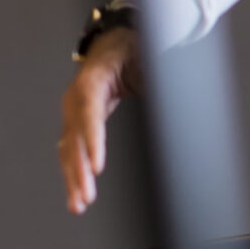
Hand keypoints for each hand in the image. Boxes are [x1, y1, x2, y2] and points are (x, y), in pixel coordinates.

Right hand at [60, 30, 136, 214]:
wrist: (114, 42)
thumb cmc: (132, 49)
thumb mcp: (146, 56)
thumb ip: (154, 74)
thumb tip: (180, 91)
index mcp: (93, 80)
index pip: (89, 114)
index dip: (92, 142)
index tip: (96, 169)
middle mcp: (76, 98)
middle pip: (75, 138)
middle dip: (78, 170)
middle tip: (86, 197)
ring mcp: (73, 112)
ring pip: (69, 149)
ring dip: (72, 178)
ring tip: (78, 205)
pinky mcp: (77, 123)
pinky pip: (72, 150)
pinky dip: (73, 173)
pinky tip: (78, 194)